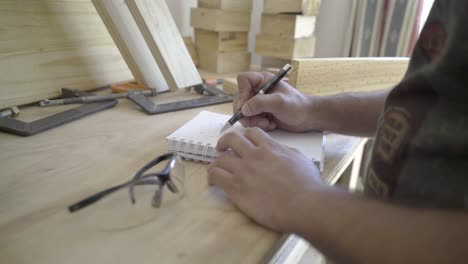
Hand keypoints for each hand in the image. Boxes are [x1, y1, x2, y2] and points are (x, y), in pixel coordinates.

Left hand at [207, 127, 325, 231]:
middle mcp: (254, 155)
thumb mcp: (300, 159)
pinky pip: (215, 175)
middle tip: (222, 148)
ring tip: (216, 169)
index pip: (251, 133)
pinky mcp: (236, 187)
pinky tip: (213, 182)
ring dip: (217, 162)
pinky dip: (212, 176)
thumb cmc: (308, 184)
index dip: (244, 136)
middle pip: (231, 139)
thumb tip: (281, 151)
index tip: (241, 142)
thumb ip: (287, 152)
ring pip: (220, 159)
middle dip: (224, 142)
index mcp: (270, 147)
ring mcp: (243, 170)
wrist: (304, 203)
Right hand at [235, 72, 312, 131]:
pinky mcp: (259, 114)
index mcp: (262, 80)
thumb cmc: (297, 106)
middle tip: (255, 120)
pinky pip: (250, 120)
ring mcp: (258, 102)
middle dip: (246, 112)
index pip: (243, 80)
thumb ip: (261, 103)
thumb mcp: (279, 102)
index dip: (242, 93)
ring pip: (243, 112)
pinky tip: (270, 124)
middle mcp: (258, 90)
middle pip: (239, 98)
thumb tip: (243, 109)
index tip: (246, 106)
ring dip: (253, 120)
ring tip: (266, 123)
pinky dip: (258, 124)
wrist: (307, 118)